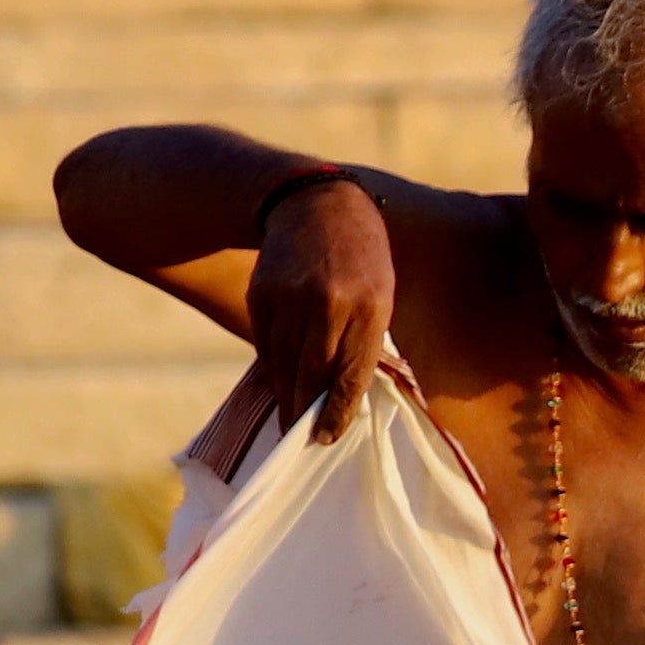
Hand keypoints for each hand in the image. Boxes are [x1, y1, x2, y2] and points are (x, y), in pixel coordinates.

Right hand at [253, 174, 393, 439]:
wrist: (316, 205)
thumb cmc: (361, 258)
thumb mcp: (381, 294)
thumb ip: (366, 340)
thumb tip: (346, 394)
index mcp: (370, 306)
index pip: (351, 373)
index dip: (338, 411)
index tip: (328, 436)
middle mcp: (328, 303)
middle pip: (312, 373)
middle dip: (307, 412)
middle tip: (303, 438)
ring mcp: (291, 297)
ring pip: (284, 363)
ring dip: (286, 396)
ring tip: (289, 421)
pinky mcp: (262, 293)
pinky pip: (266, 342)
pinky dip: (272, 366)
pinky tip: (278, 382)